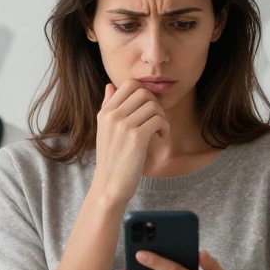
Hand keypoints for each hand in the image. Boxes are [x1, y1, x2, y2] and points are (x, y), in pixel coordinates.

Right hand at [92, 81, 168, 203]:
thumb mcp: (104, 129)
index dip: (144, 93)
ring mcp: (124, 126)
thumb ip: (108, 106)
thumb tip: (110, 85)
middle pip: (143, 92)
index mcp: (105, 112)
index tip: (147, 109)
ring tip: (159, 130)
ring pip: (153, 105)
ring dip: (161, 117)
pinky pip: (158, 120)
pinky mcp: (136, 138)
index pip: (128, 84)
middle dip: (155, 104)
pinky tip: (160, 137)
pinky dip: (164, 128)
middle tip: (156, 119)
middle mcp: (112, 116)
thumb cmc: (111, 158)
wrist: (109, 185)